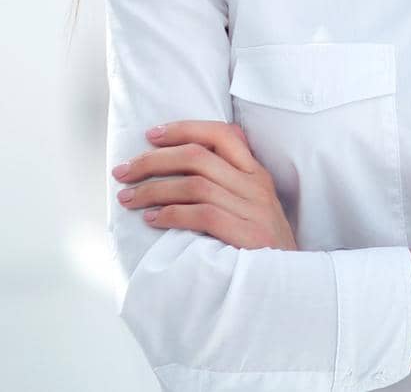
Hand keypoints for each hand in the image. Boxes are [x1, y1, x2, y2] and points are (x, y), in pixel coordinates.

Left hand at [111, 120, 296, 250]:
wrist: (287, 281)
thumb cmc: (261, 244)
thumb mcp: (253, 204)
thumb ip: (230, 181)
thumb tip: (189, 158)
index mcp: (255, 172)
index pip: (222, 134)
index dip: (184, 129)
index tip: (150, 134)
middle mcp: (255, 185)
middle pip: (198, 157)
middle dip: (153, 160)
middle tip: (123, 172)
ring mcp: (253, 209)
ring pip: (195, 185)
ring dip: (153, 190)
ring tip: (128, 199)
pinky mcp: (247, 234)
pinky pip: (203, 215)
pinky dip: (172, 215)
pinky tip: (152, 220)